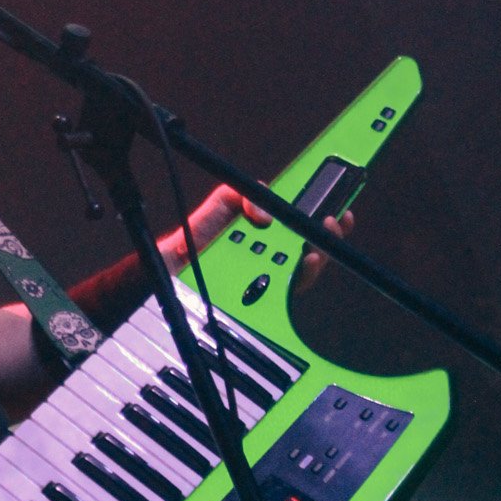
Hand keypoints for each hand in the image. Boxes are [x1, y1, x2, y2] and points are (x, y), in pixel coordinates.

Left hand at [172, 183, 354, 293]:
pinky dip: (289, 286)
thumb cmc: (188, 244)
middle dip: (328, 240)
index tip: (339, 211)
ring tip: (312, 250)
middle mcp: (265, 263)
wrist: (162, 273)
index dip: (322, 223)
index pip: (298, 229)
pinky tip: (293, 272)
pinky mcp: (252, 304)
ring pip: (299, 277)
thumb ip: (239, 196)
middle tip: (331, 225)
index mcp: (260, 239)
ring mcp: (261, 285)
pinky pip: (278, 299)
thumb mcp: (215, 209)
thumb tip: (266, 207)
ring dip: (313, 262)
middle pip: (309, 253)